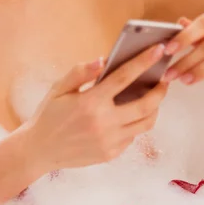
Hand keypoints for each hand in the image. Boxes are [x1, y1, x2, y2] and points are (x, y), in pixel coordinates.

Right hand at [26, 44, 168, 173]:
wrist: (39, 150)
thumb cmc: (49, 115)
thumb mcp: (59, 89)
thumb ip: (80, 72)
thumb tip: (103, 60)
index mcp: (90, 102)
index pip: (124, 77)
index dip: (143, 62)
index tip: (158, 50)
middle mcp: (104, 123)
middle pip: (145, 105)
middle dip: (160, 90)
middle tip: (164, 79)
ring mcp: (109, 141)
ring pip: (145, 123)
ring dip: (155, 108)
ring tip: (154, 97)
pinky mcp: (111, 154)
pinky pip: (133, 136)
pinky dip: (137, 123)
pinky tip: (132, 114)